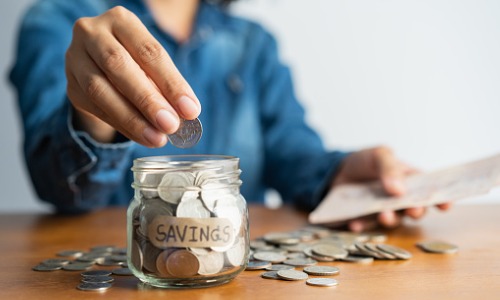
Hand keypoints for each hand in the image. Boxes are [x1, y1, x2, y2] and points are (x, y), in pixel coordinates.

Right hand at [65, 6, 200, 146]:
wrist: (100, 65)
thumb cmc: (137, 61)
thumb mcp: (153, 64)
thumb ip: (166, 84)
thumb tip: (187, 112)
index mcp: (121, 21)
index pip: (149, 52)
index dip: (171, 82)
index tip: (190, 110)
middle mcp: (92, 33)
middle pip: (119, 66)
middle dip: (148, 100)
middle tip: (170, 125)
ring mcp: (75, 59)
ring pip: (100, 90)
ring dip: (132, 118)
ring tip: (157, 138)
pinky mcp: (71, 85)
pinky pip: (95, 108)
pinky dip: (122, 125)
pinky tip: (142, 136)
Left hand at [333, 146, 451, 231]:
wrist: (334, 172)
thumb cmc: (363, 161)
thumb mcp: (377, 155)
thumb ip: (389, 167)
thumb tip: (400, 191)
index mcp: (409, 181)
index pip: (429, 190)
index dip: (441, 198)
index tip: (446, 205)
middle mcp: (399, 200)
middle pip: (415, 209)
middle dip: (416, 211)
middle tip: (412, 210)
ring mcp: (383, 211)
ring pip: (393, 220)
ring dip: (390, 220)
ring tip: (383, 215)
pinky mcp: (365, 220)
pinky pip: (366, 226)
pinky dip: (362, 225)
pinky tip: (354, 223)